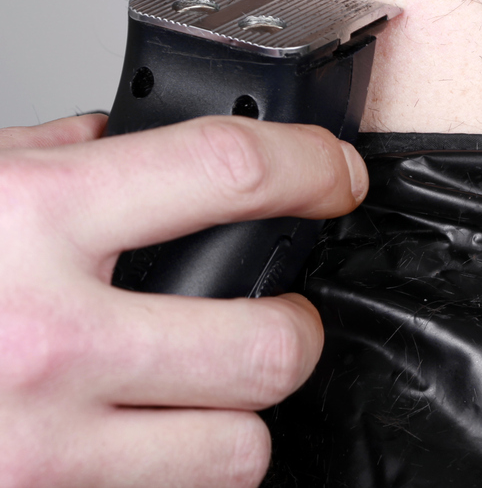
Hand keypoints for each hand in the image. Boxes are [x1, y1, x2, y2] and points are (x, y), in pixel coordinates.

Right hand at [0, 114, 367, 487]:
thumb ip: (63, 159)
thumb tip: (134, 139)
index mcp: (33, 217)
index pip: (231, 171)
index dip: (313, 166)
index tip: (337, 176)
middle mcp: (47, 334)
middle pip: (270, 341)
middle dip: (295, 325)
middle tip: (275, 314)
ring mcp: (44, 441)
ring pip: (238, 446)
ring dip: (237, 412)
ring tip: (199, 385)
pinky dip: (177, 466)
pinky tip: (140, 432)